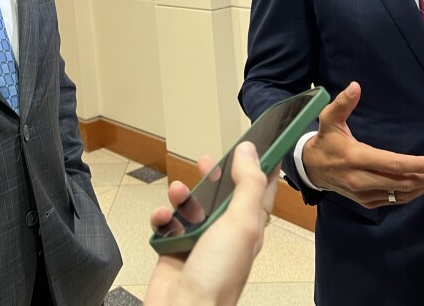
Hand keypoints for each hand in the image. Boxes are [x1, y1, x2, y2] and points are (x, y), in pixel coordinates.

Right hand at [145, 141, 278, 304]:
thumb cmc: (217, 278)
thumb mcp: (241, 223)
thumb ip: (247, 185)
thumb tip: (250, 152)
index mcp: (250, 226)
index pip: (261, 190)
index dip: (260, 166)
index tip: (257, 144)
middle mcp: (226, 232)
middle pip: (223, 193)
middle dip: (215, 176)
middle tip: (208, 161)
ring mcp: (200, 240)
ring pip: (192, 204)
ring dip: (182, 195)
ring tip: (177, 193)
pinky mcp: (175, 247)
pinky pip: (168, 222)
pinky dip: (162, 216)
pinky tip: (163, 218)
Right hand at [301, 82, 423, 207]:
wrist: (311, 168)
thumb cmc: (326, 141)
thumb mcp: (329, 119)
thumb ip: (342, 103)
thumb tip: (356, 86)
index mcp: (356, 159)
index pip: (393, 164)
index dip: (419, 165)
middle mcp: (361, 180)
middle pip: (403, 183)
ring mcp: (365, 195)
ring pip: (402, 194)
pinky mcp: (367, 202)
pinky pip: (395, 200)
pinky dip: (414, 192)